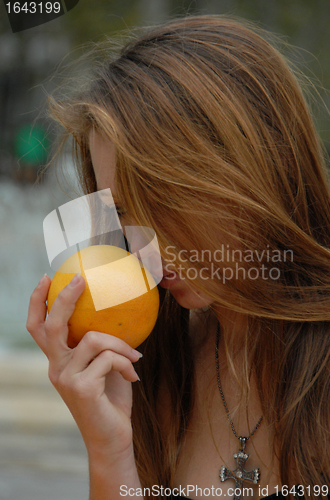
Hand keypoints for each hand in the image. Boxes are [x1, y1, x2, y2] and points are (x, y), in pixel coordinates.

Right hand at [26, 274, 140, 459]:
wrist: (112, 439)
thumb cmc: (111, 400)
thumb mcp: (106, 367)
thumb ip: (103, 345)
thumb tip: (120, 313)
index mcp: (59, 361)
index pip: (39, 327)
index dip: (38, 302)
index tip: (47, 278)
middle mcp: (56, 367)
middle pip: (52, 326)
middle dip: (63, 298)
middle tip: (79, 279)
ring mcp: (65, 378)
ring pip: (93, 339)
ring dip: (121, 344)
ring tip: (136, 356)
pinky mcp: (80, 388)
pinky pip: (109, 358)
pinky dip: (126, 362)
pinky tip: (134, 376)